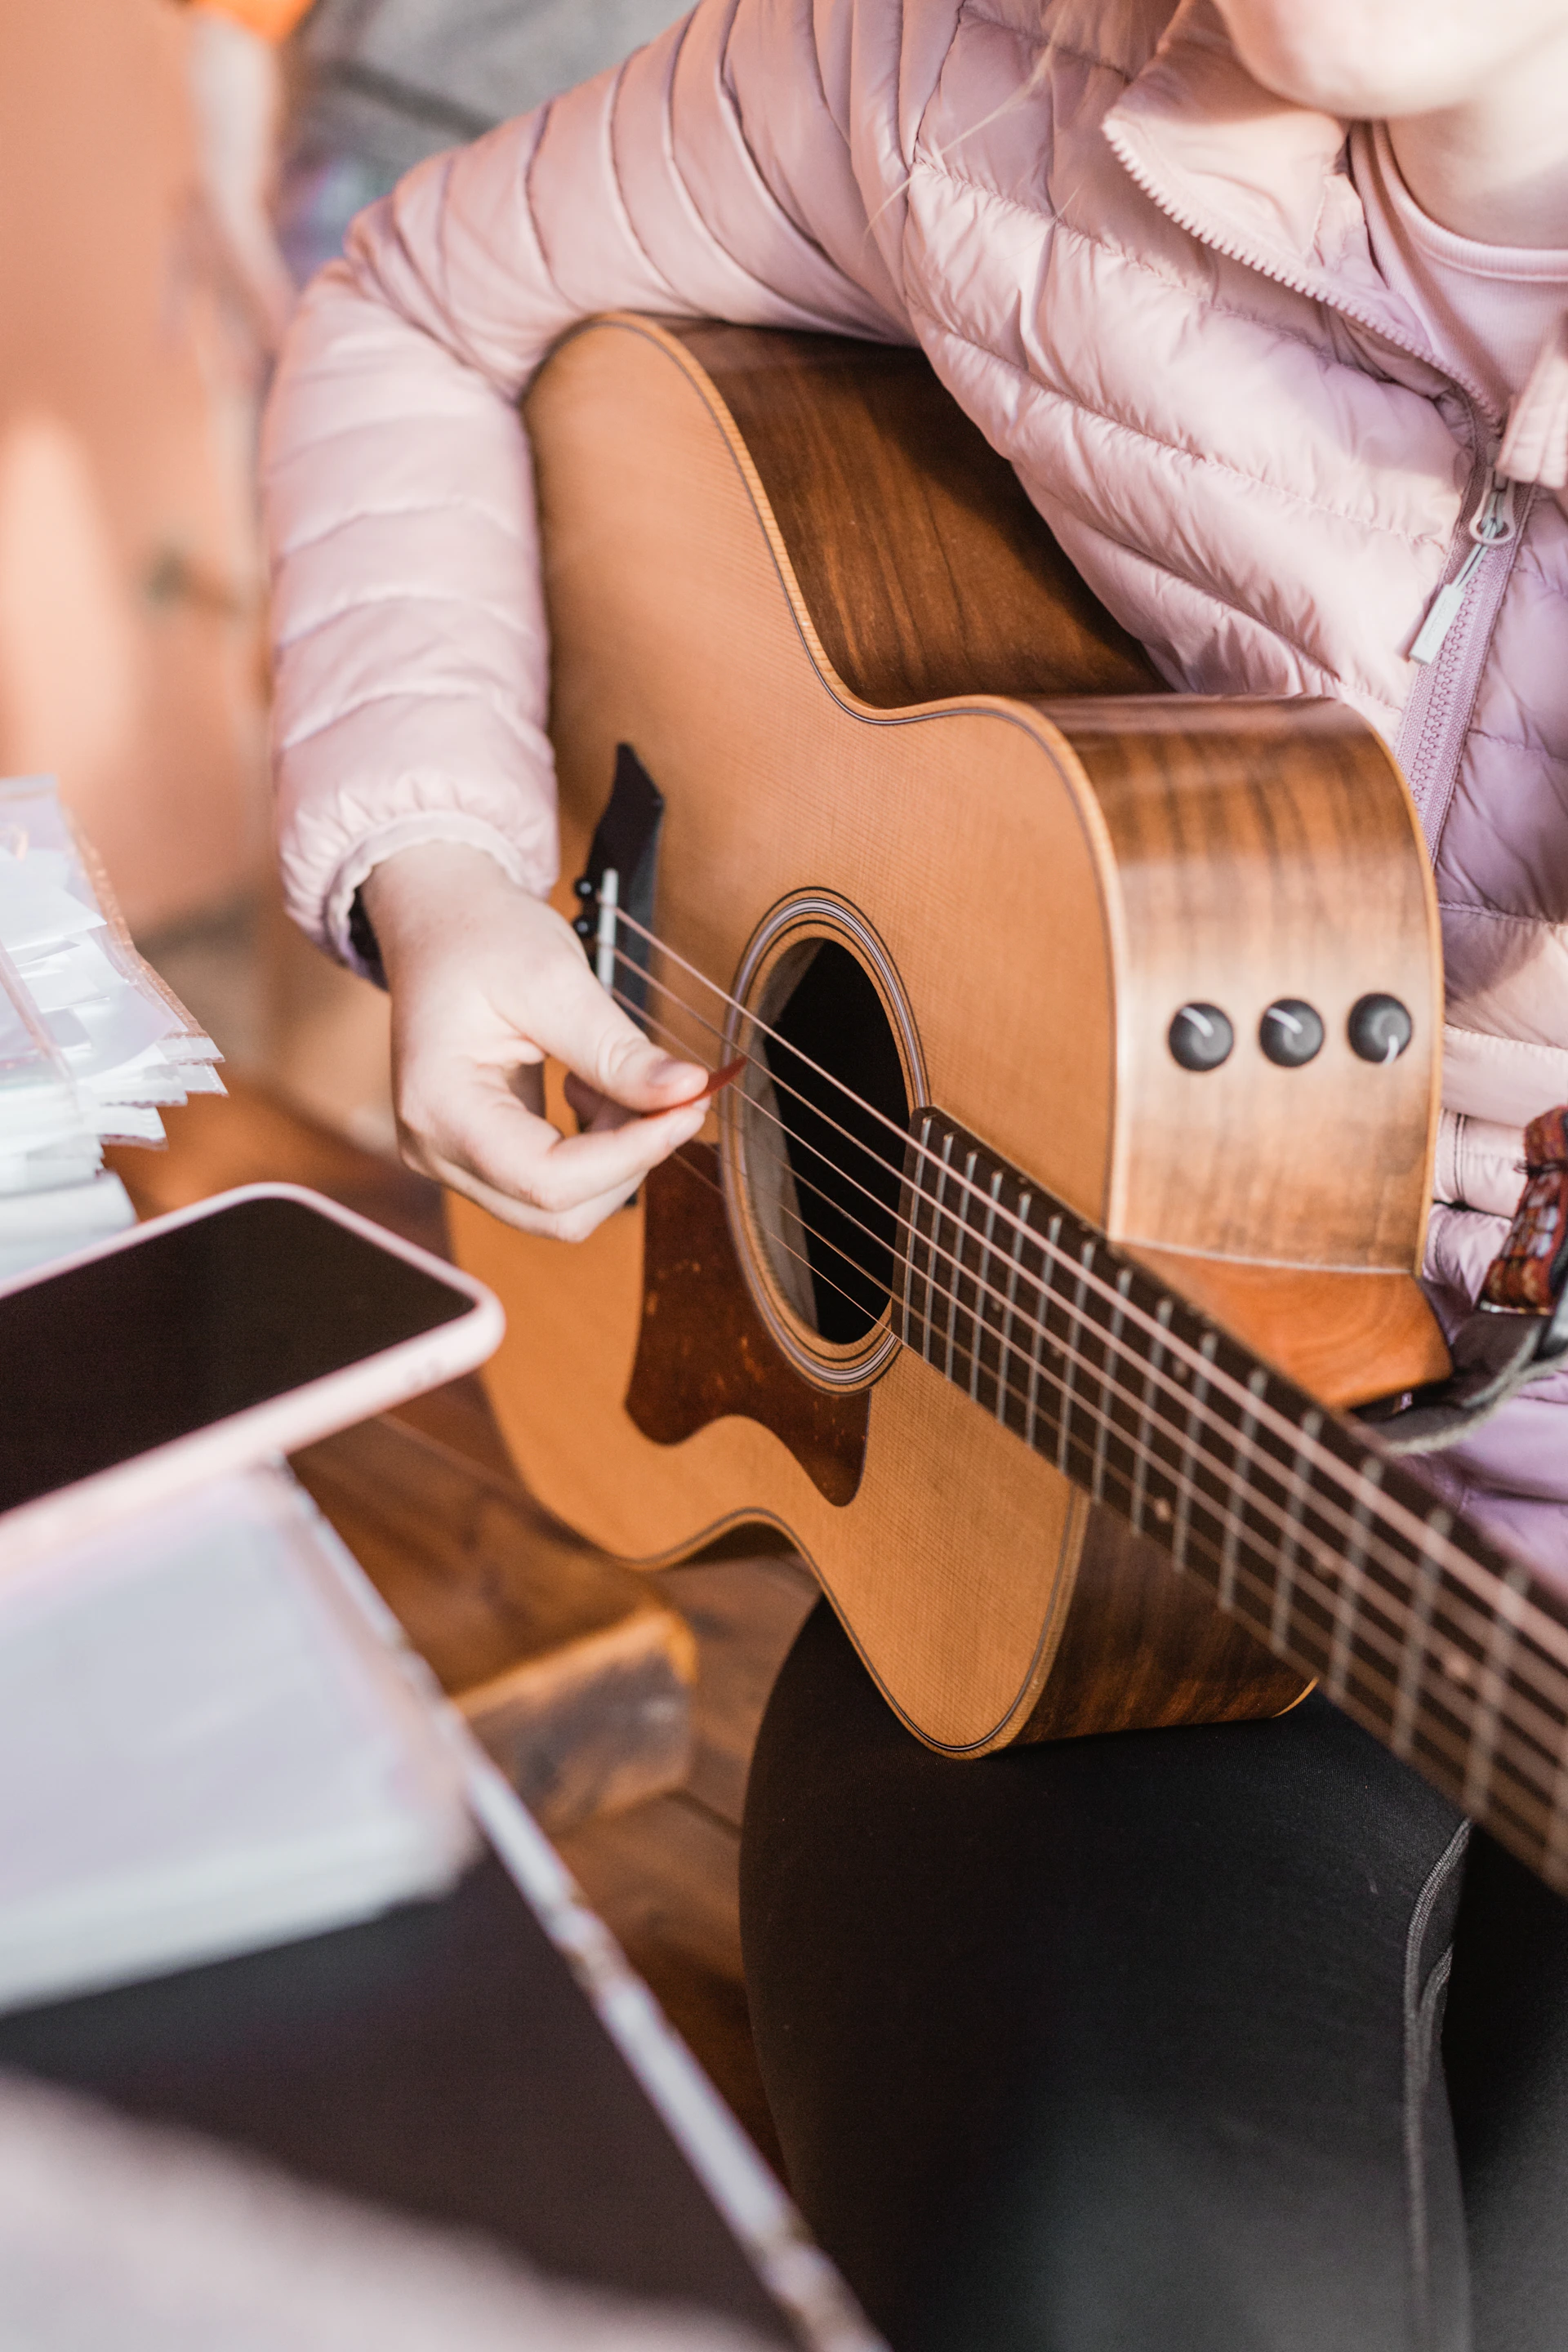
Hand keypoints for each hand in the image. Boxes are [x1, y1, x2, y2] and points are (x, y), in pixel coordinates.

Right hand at [362, 842, 709, 1238]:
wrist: (440, 925)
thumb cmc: (481, 938)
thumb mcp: (554, 980)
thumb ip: (617, 1049)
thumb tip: (686, 1091)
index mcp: (438, 1106)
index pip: (548, 1179)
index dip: (632, 1154)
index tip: (690, 1106)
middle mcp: (435, 1149)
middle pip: (558, 1210)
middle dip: (629, 1157)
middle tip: (666, 1090)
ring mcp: (453, 1160)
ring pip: (563, 1206)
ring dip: (616, 1153)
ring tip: (621, 1081)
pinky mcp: (479, 1158)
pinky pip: (555, 1186)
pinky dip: (598, 1149)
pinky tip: (595, 1092)